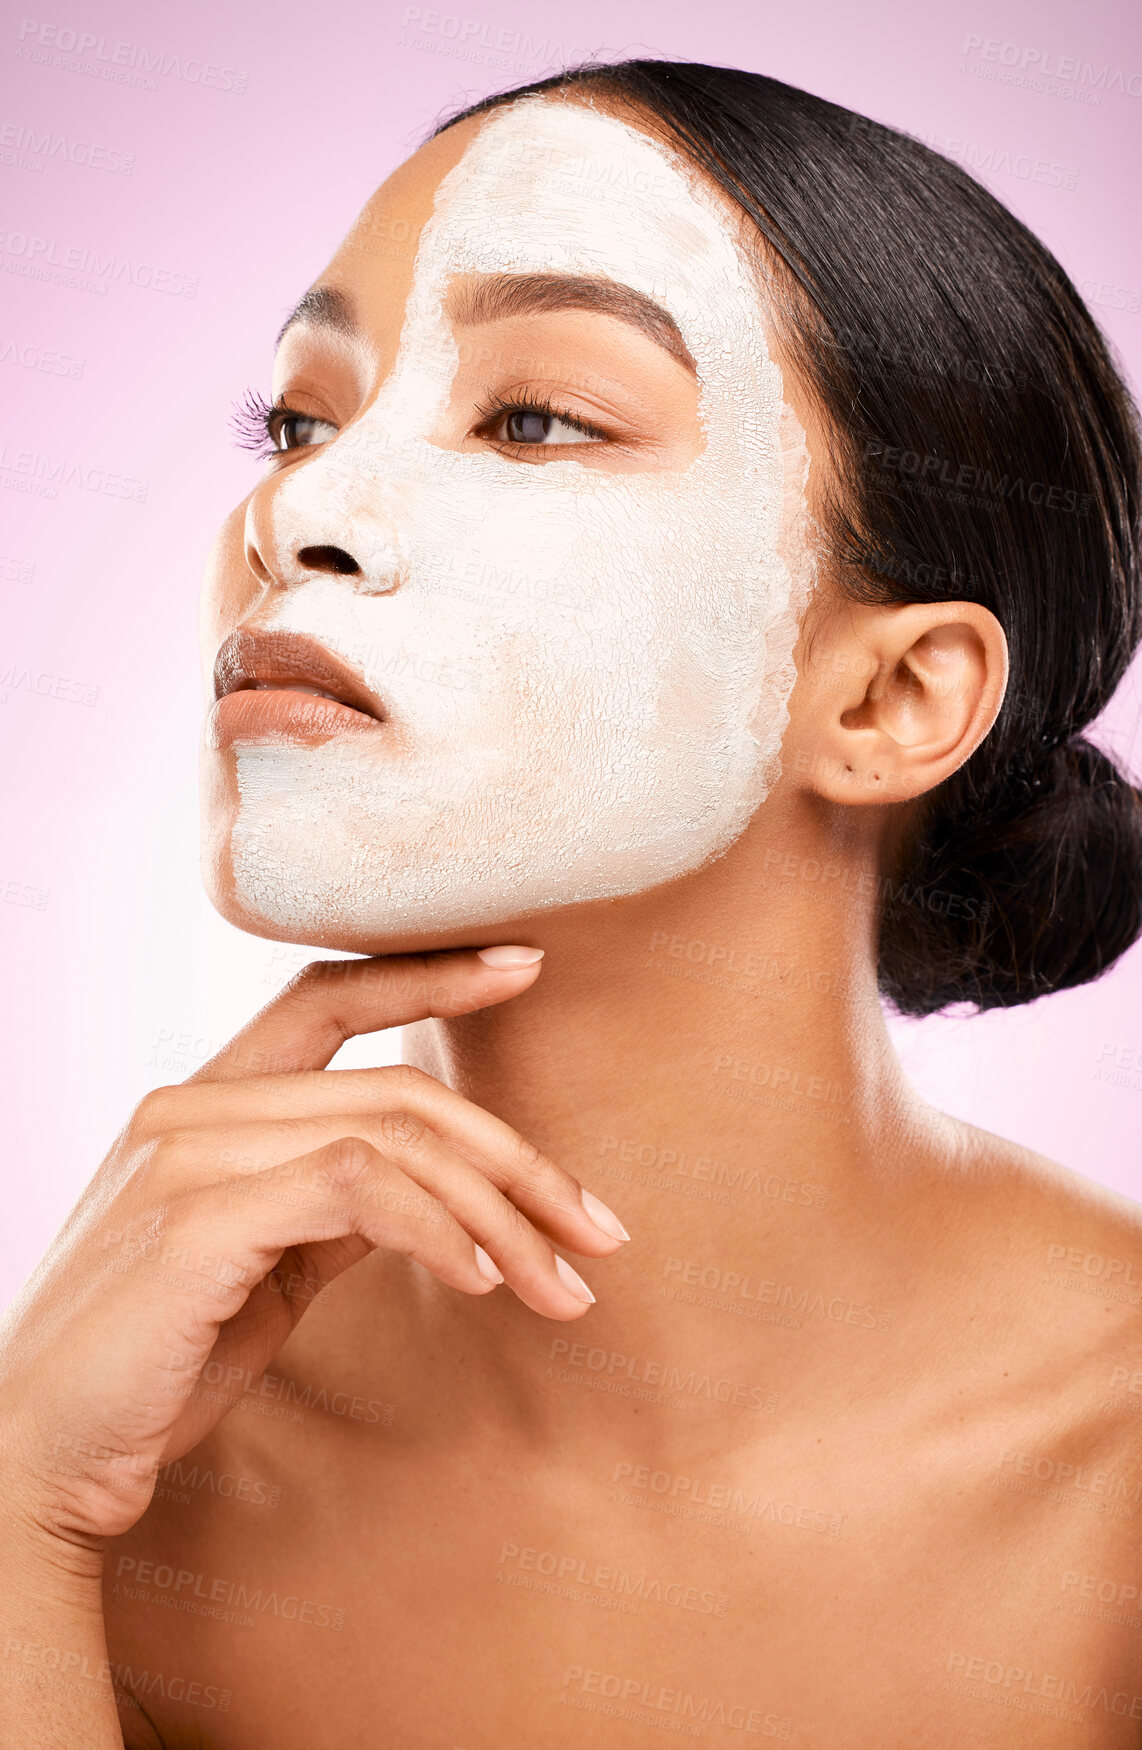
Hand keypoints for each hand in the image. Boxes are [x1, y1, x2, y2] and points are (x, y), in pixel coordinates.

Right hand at [0, 949, 628, 1555]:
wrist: (38, 1459)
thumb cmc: (155, 1366)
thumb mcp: (261, 1268)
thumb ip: (331, 1207)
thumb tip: (436, 1188)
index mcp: (199, 1105)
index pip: (324, 996)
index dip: (428, 974)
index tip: (527, 965)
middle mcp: (186, 1109)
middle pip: (394, 1090)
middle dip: (518, 1158)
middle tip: (600, 1229)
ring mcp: (184, 1157)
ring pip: (390, 1135)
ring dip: (501, 1213)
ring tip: (566, 1284)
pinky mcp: (193, 1222)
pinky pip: (356, 1189)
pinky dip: (439, 1229)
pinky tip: (485, 1281)